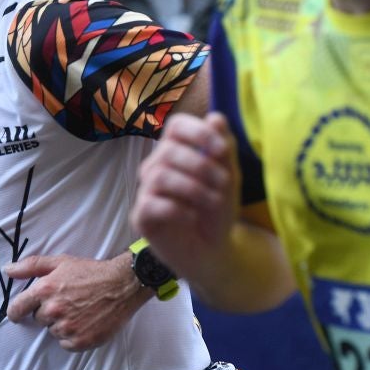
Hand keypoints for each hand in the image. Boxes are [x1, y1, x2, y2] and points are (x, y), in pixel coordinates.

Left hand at [5, 253, 149, 350]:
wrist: (121, 285)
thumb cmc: (90, 272)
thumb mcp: (60, 262)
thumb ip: (31, 266)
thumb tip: (8, 270)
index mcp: (45, 289)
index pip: (18, 308)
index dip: (16, 311)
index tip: (17, 314)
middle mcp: (53, 310)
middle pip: (39, 319)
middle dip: (48, 312)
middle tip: (67, 301)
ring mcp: (67, 327)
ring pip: (53, 331)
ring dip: (61, 324)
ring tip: (78, 310)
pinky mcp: (81, 341)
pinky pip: (66, 344)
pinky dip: (72, 336)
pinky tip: (84, 322)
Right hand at [131, 112, 239, 279]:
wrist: (213, 252)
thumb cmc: (216, 210)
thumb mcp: (228, 177)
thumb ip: (223, 148)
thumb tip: (215, 117)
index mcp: (175, 151)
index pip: (175, 126)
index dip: (198, 132)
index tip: (222, 151)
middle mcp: (156, 167)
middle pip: (167, 150)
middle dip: (202, 166)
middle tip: (225, 184)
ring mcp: (146, 192)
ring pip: (160, 176)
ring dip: (194, 188)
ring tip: (213, 202)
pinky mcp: (141, 217)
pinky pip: (152, 204)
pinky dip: (178, 209)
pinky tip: (194, 217)